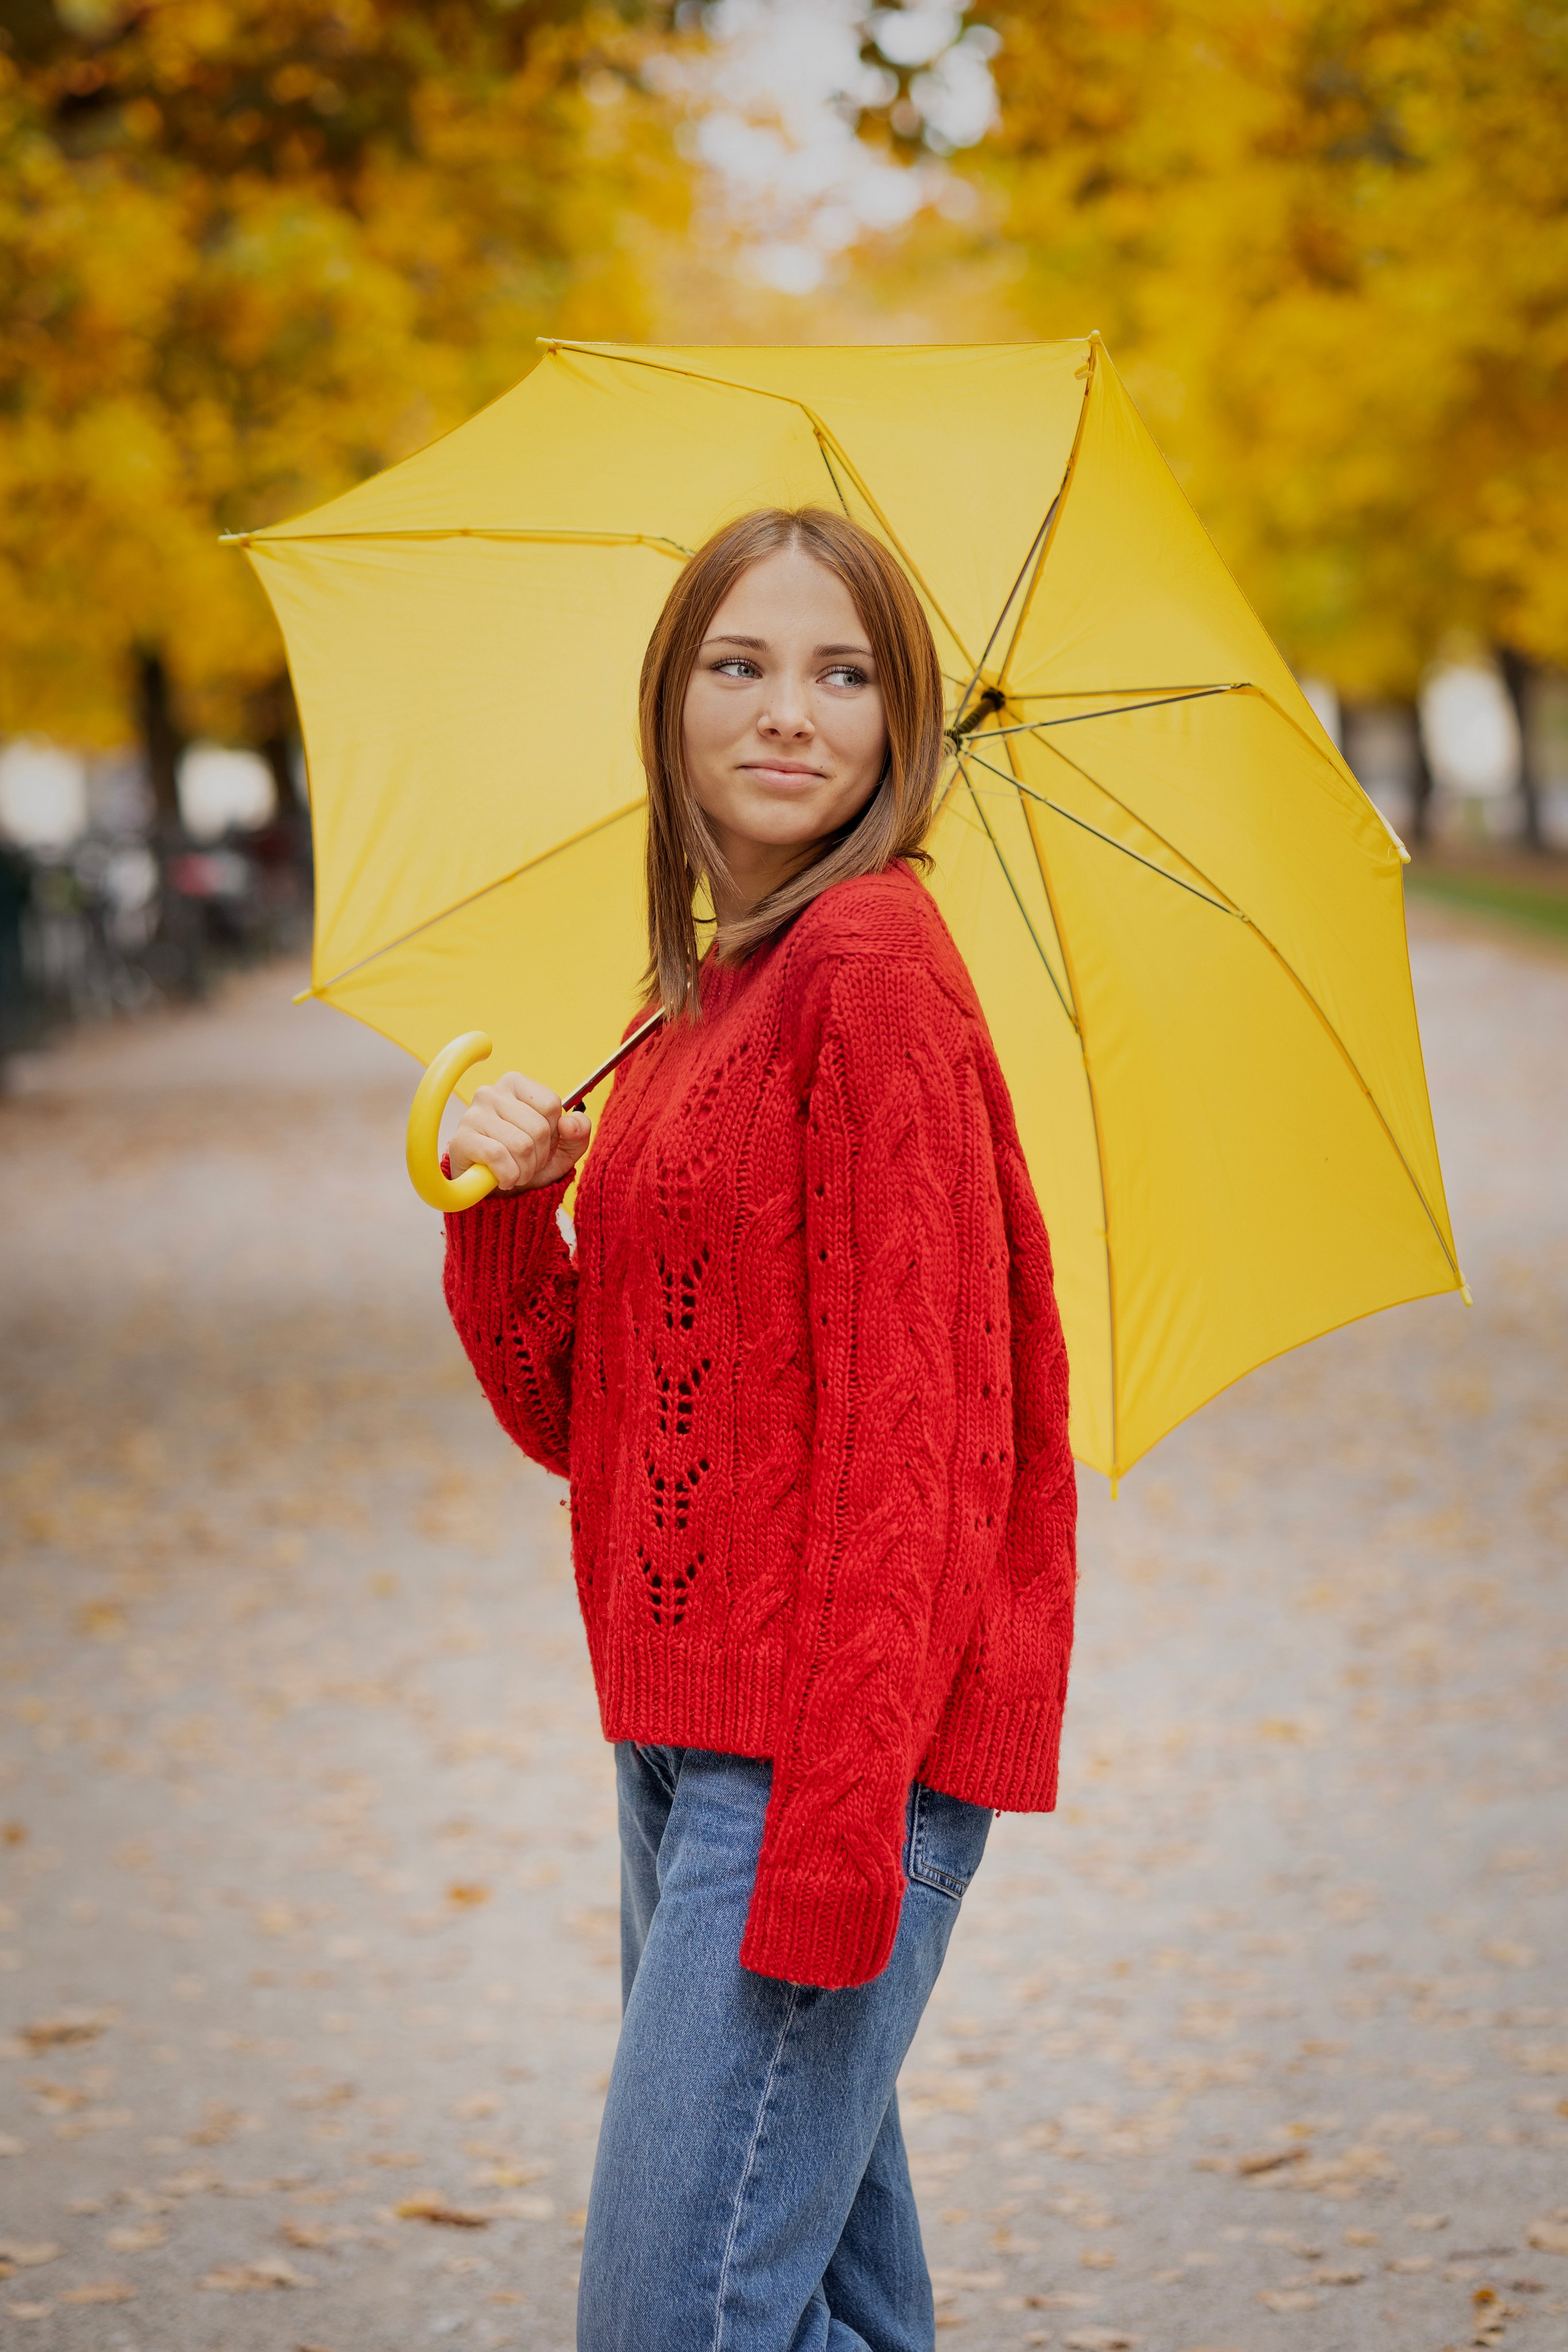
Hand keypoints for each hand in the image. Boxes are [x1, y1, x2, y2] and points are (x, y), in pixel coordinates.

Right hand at [448, 1072, 590, 1192]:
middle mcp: (491, 1093)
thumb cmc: (527, 1161)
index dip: (554, 1134)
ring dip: (525, 1170)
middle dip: (540, 1156)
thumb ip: (579, 1131)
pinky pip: (498, 1157)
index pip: (551, 1105)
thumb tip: (570, 1124)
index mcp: (515, 1085)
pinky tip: (502, 1178)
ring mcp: (473, 1115)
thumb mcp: (563, 1148)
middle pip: (538, 1128)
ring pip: (521, 1145)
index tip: (542, 1144)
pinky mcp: (461, 1139)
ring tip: (515, 1171)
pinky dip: (508, 1175)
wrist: (495, 1191)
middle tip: (527, 1163)